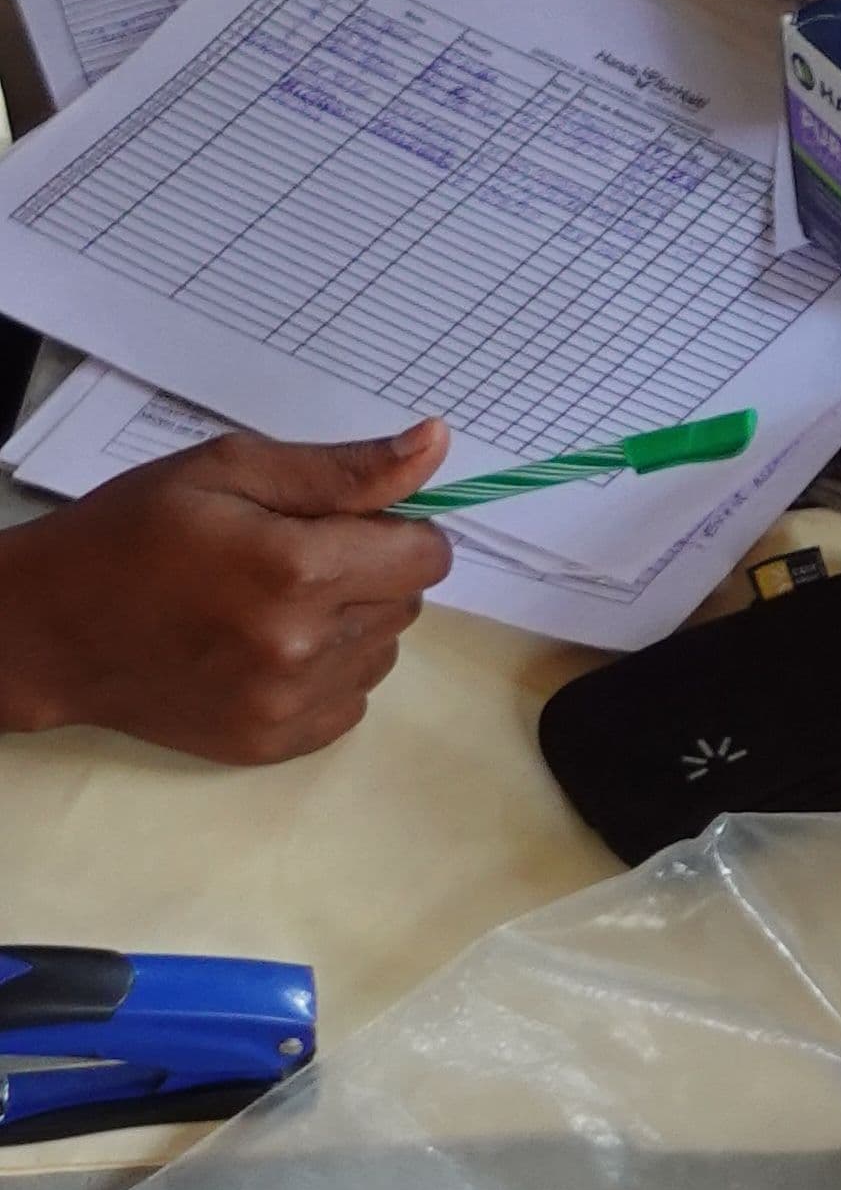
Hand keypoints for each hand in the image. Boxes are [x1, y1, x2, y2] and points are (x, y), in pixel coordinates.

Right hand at [0, 423, 450, 758]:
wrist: (55, 630)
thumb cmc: (134, 533)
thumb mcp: (228, 470)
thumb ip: (341, 469)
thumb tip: (436, 445)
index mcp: (295, 570)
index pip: (425, 554)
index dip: (400, 528)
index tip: (352, 520)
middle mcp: (303, 646)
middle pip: (406, 603)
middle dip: (369, 571)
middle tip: (294, 555)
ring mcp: (289, 705)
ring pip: (383, 653)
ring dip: (351, 624)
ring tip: (274, 603)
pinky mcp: (275, 744)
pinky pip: (351, 701)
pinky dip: (327, 672)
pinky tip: (267, 647)